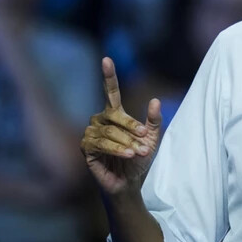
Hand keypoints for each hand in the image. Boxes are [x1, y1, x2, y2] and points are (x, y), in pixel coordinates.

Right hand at [80, 57, 161, 195]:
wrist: (130, 182)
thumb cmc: (138, 158)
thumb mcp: (151, 138)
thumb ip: (153, 120)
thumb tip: (155, 100)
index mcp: (114, 114)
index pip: (110, 91)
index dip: (109, 76)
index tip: (107, 59)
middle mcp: (100, 120)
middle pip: (113, 114)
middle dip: (130, 126)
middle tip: (143, 137)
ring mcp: (91, 133)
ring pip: (109, 131)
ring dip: (126, 142)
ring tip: (138, 153)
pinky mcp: (86, 148)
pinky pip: (100, 144)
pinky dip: (116, 148)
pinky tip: (127, 154)